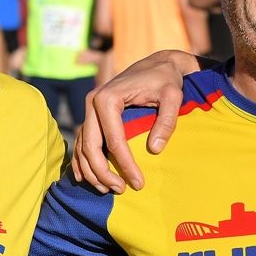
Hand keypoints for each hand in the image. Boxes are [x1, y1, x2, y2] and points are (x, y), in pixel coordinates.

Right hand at [73, 50, 194, 192]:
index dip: (125, 165)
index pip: (113, 140)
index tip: (138, 183)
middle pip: (90, 146)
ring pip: (82, 146)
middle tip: (120, 190)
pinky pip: (82, 141)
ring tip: (107, 190)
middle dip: (103, 172)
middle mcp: (92, 102)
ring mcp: (89, 109)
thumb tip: (154, 149)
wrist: (156, 64)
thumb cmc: (166, 80)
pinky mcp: (92, 115)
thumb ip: (167, 121)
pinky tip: (89, 179)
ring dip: (91, 171)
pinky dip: (82, 161)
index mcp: (108, 98)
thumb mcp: (173, 96)